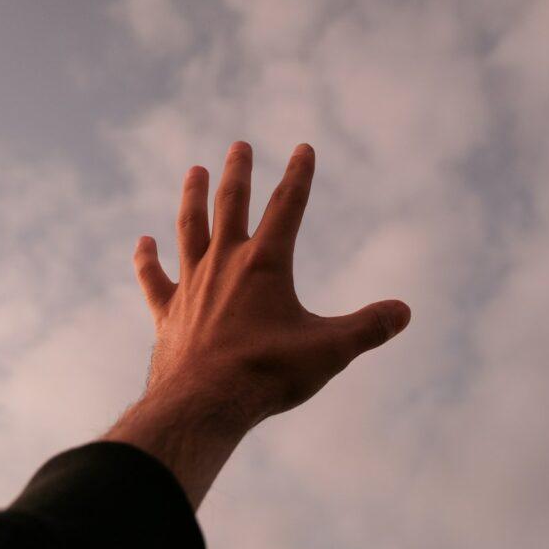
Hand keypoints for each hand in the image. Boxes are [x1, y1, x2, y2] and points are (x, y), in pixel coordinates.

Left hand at [104, 141, 410, 507]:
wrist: (205, 403)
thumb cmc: (268, 374)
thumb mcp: (329, 351)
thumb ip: (368, 328)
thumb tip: (405, 312)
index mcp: (266, 264)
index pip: (287, 206)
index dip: (299, 175)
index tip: (303, 148)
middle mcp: (225, 263)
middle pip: (231, 205)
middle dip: (238, 172)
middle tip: (239, 146)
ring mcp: (192, 285)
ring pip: (190, 228)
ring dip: (193, 197)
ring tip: (195, 171)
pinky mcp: (167, 312)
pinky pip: (153, 277)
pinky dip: (147, 259)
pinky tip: (143, 242)